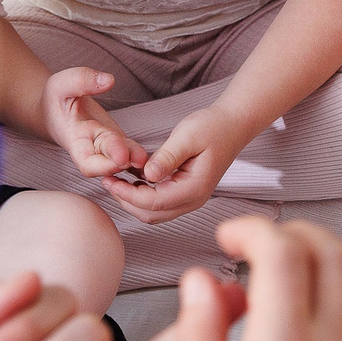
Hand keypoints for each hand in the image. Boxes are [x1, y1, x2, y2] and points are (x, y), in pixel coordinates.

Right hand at [45, 67, 149, 178]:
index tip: (121, 155)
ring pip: (123, 159)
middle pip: (108, 163)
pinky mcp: (118, 141)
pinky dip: (143, 155)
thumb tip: (108, 80)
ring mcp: (106, 146)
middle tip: (140, 158)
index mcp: (76, 139)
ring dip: (137, 160)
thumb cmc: (56, 99)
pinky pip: (132, 152)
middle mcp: (92, 148)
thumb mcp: (62, 85)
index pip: (88, 161)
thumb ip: (82, 80)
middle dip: (124, 160)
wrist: (54, 111)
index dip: (104, 163)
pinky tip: (160, 159)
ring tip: (152, 158)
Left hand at [109, 104, 244, 224]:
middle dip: (126, 201)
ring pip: (154, 213)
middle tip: (107, 180)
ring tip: (116, 179)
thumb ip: (167, 157)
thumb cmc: (213, 127)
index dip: (127, 194)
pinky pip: (160, 204)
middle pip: (151, 215)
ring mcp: (191, 199)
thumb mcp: (188, 136)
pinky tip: (132, 178)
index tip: (108, 179)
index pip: (153, 202)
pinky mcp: (187, 193)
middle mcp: (194, 199)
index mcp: (195, 188)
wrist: (234, 125)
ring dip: (133, 200)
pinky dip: (143, 196)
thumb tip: (147, 175)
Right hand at [167, 218, 341, 340]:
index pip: (284, 253)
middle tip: (257, 245)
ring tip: (269, 291)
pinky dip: (330, 311)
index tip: (229, 238)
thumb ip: (198, 336)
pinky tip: (292, 334)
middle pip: (336, 256)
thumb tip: (203, 283)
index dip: (254, 230)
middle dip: (296, 234)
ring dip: (317, 272)